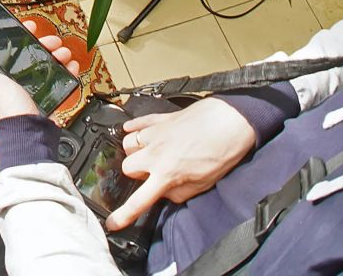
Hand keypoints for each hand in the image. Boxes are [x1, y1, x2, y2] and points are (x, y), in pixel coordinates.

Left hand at [0, 19, 81, 122]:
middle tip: (52, 41)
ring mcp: (32, 88)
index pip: (10, 49)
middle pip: (32, 54)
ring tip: (63, 54)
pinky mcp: (46, 96)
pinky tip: (70, 67)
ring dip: (56, 56)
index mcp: (0, 75)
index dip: (21, 36)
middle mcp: (16, 80)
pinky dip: (66, 71)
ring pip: (47, 64)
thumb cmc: (9, 111)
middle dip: (43, 44)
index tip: (30, 26)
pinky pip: (58, 79)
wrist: (30, 134)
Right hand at [105, 98, 258, 231]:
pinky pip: (136, 123)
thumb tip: (166, 193)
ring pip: (127, 143)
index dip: (124, 214)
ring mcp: (154, 134)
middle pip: (126, 166)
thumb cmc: (222, 151)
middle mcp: (155, 154)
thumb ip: (180, 193)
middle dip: (135, 173)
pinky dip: (133, 128)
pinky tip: (135, 131)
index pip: (139, 200)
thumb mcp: (204, 184)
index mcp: (166, 174)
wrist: (229, 121)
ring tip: (147, 154)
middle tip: (150, 174)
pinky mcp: (159, 118)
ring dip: (134, 151)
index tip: (113, 223)